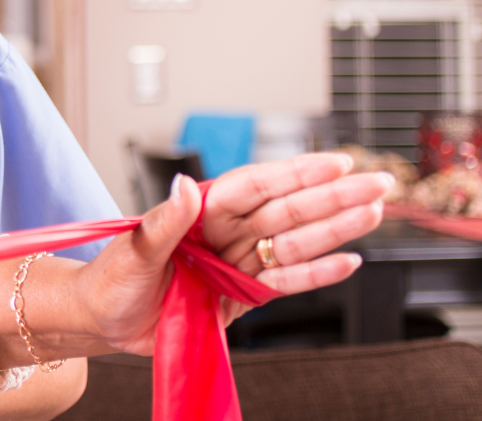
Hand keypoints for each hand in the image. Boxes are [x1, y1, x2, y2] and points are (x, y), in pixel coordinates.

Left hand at [73, 153, 390, 355]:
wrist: (103, 321)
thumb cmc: (109, 278)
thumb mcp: (134, 248)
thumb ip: (165, 220)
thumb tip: (186, 185)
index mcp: (200, 212)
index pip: (256, 185)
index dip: (296, 173)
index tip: (335, 162)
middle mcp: (224, 233)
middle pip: (286, 210)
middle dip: (333, 196)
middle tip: (378, 183)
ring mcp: (236, 263)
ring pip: (294, 243)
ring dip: (334, 230)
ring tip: (374, 214)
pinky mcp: (241, 296)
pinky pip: (285, 283)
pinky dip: (317, 275)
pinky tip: (350, 260)